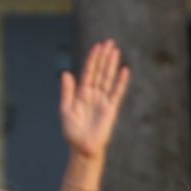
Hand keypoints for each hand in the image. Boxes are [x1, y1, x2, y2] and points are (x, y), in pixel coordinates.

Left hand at [59, 40, 131, 159]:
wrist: (83, 148)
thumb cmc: (72, 132)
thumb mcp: (65, 109)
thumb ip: (67, 91)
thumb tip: (66, 73)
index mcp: (81, 93)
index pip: (88, 72)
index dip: (93, 59)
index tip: (98, 46)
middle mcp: (94, 94)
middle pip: (100, 71)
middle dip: (104, 57)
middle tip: (109, 42)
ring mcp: (103, 101)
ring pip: (108, 78)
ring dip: (112, 64)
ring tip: (116, 50)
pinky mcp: (111, 109)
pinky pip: (117, 92)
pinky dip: (121, 82)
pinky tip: (124, 70)